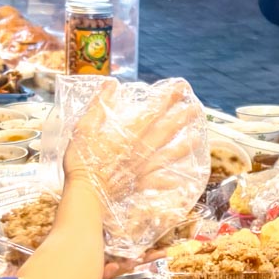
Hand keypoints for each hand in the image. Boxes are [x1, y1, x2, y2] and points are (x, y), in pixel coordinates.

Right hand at [62, 79, 200, 200]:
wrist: (85, 194)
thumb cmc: (81, 160)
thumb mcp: (84, 128)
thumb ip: (99, 106)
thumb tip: (111, 84)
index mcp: (127, 134)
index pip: (152, 112)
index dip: (167, 99)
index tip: (181, 88)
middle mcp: (139, 150)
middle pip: (164, 132)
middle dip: (181, 119)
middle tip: (196, 110)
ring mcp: (140, 168)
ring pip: (165, 156)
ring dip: (182, 147)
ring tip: (197, 139)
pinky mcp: (136, 184)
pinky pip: (155, 183)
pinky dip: (166, 182)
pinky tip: (177, 181)